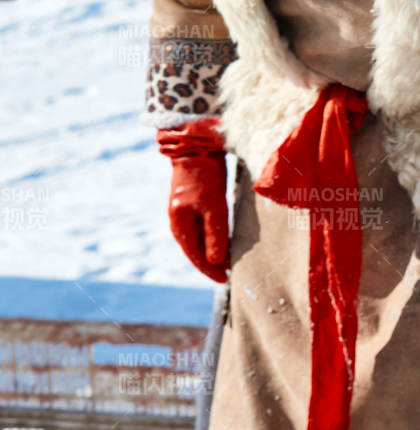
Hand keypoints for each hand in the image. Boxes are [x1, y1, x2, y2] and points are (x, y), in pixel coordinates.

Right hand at [157, 118, 229, 282]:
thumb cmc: (205, 178)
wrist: (197, 149)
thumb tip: (215, 262)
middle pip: (196, 250)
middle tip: (230, 274)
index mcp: (179, 225)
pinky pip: (203, 230)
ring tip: (229, 263)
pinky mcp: (193, 206)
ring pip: (199, 241)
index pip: (195, 256)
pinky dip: (213, 239)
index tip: (225, 280)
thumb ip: (215, 234)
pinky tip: (224, 243)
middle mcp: (179, 222)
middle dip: (212, 264)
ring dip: (213, 252)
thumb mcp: (213, 207)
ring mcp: (185, 214)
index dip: (210, 270)